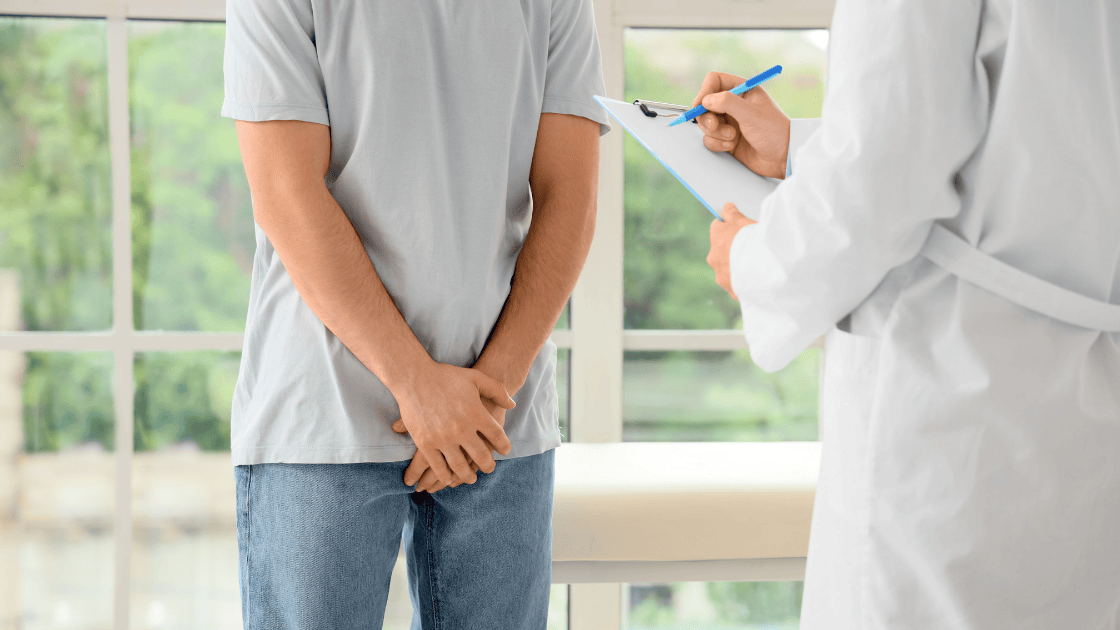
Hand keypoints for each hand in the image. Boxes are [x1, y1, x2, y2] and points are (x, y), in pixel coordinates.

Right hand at [393, 363, 514, 486]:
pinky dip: (445, 475)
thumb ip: (497, 390)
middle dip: (488, 465)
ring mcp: (443, 438)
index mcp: (476, 413)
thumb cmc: (446, 376)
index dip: (503, 446)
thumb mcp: (476, 377)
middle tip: (489, 469)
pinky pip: (438, 466)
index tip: (504, 451)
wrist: (414, 377)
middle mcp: (462, 429)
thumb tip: (512, 404)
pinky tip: (449, 479)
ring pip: (460, 466)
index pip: (497, 436)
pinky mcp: (425, 443)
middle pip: (481, 456)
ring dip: (467, 476)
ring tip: (471, 478)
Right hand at [692, 72, 790, 179]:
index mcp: (742, 90)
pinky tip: (732, 146)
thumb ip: (727, 103)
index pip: (714, 81)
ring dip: (715, 132)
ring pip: (705, 123)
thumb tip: (705, 100)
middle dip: (707, 116)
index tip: (701, 105)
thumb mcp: (751, 114)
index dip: (705, 91)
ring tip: (732, 138)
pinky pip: (709, 138)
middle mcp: (734, 104)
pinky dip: (717, 143)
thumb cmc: (773, 132)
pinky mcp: (725, 138)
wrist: (781, 158)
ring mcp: (729, 122)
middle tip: (715, 125)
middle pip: (705, 104)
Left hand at [708, 202, 756, 299]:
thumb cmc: (758, 242)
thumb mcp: (746, 222)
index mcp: (717, 237)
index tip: (738, 227)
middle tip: (751, 247)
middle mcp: (714, 257)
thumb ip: (734, 214)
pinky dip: (743, 281)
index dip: (729, 226)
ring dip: (737, 266)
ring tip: (756, 265)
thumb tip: (726, 207)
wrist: (766, 270)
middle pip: (721, 249)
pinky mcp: (731, 290)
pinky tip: (757, 278)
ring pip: (727, 268)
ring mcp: (721, 276)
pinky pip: (736, 284)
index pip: (717, 227)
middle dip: (732, 248)